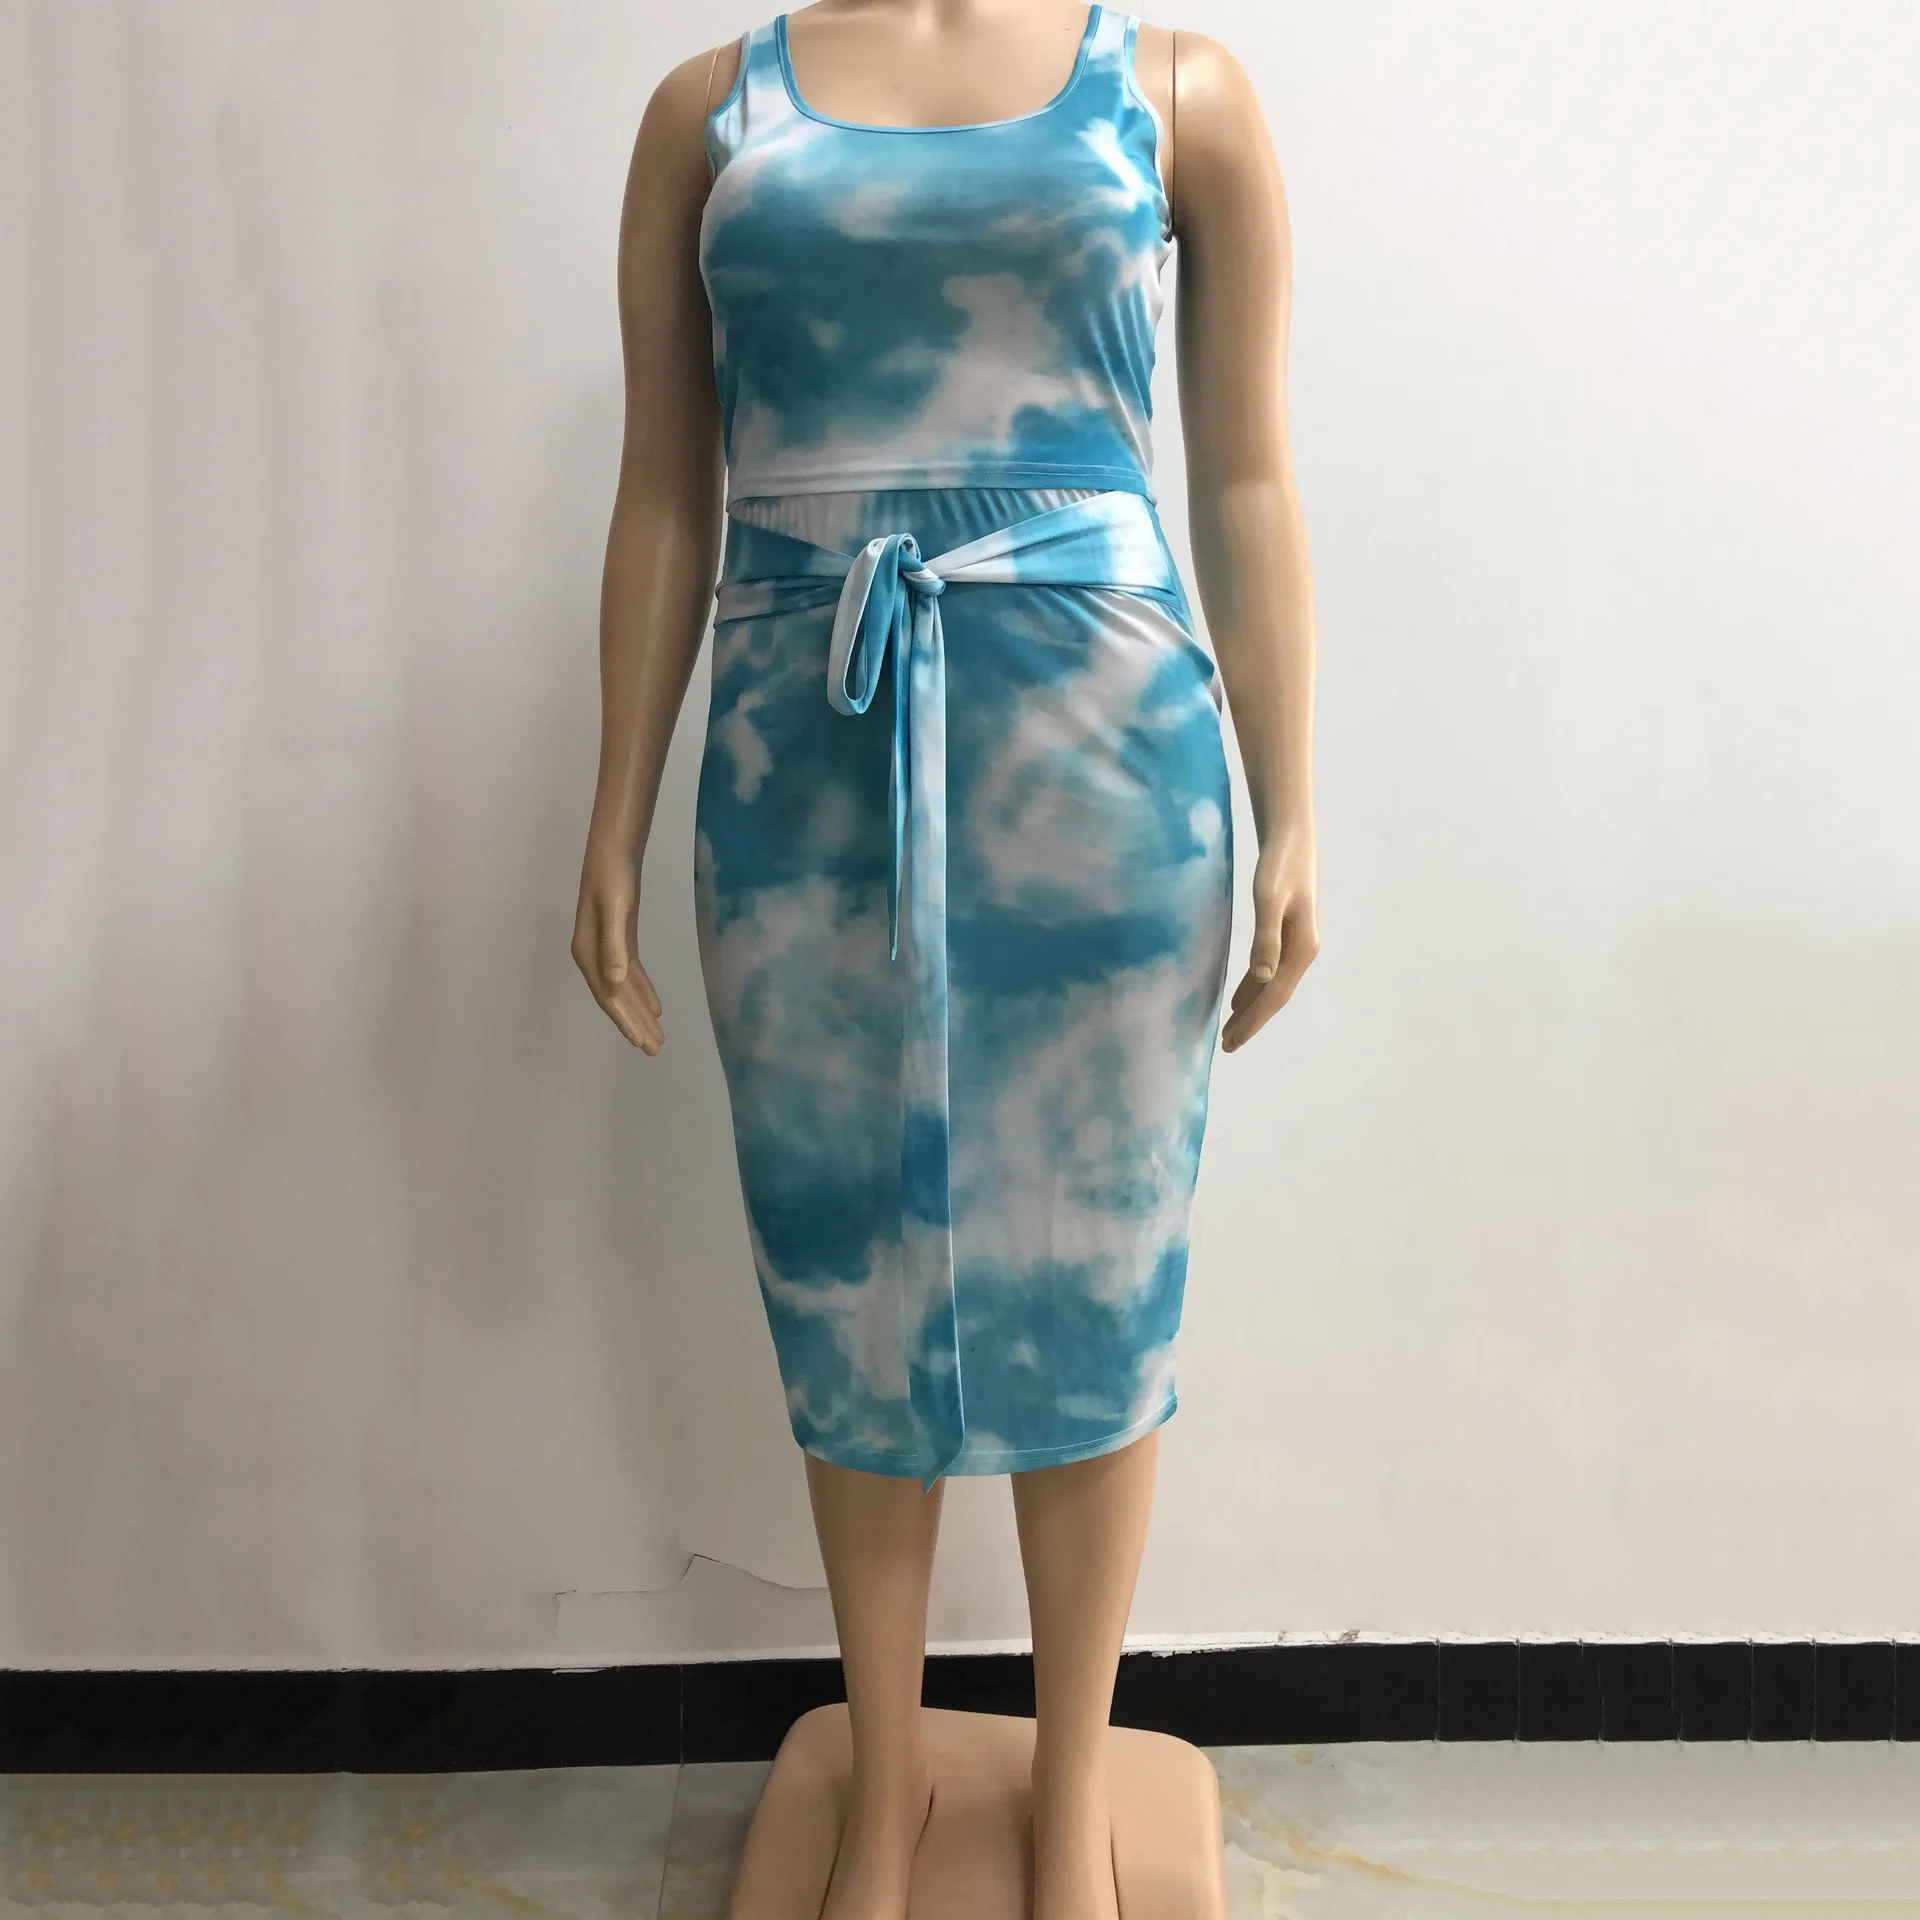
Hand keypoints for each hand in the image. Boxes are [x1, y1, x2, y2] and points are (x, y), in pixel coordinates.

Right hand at [572, 838, 664, 1053]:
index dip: (624, 1020)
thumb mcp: (616, 909)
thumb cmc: (613, 875)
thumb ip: (615, 946)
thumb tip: (615, 983)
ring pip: (623, 988)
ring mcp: (606, 946)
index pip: (608, 996)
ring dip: (639, 1011)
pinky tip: (655, 1005)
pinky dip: (642, 989)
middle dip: (634, 1024)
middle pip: (616, 997)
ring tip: (657, 1035)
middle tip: (655, 1049)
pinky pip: (630, 972)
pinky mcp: (620, 937)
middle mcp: (593, 954)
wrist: (613, 847)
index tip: (641, 1043)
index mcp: (587, 951)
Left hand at [1220, 823, 1317, 1053]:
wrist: (1291, 837)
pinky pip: (1269, 971)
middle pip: (1274, 997)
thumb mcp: (1269, 900)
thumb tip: (1261, 977)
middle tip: (1226, 1046)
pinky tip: (1239, 997)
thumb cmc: (1278, 865)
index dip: (1253, 1021)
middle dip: (1251, 1022)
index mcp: (1301, 949)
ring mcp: (1296, 943)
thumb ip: (1265, 937)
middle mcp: (1302, 951)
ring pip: (1271, 986)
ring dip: (1252, 1009)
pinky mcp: (1286, 933)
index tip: (1231, 1042)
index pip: (1273, 996)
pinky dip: (1253, 988)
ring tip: (1230, 1030)